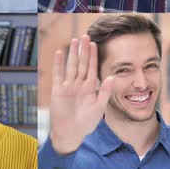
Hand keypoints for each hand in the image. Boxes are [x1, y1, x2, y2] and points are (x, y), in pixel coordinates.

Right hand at [49, 35, 113, 154]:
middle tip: (85, 36)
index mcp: (90, 88)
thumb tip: (111, 77)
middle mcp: (79, 84)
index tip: (95, 43)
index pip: (91, 68)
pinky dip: (58, 63)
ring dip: (72, 53)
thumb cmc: (86, 123)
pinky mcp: (58, 89)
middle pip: (81, 63)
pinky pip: (58, 74)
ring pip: (71, 66)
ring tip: (74, 40)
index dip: (93, 56)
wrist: (71, 133)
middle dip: (83, 50)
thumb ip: (105, 92)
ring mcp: (68, 86)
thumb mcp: (99, 108)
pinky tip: (60, 52)